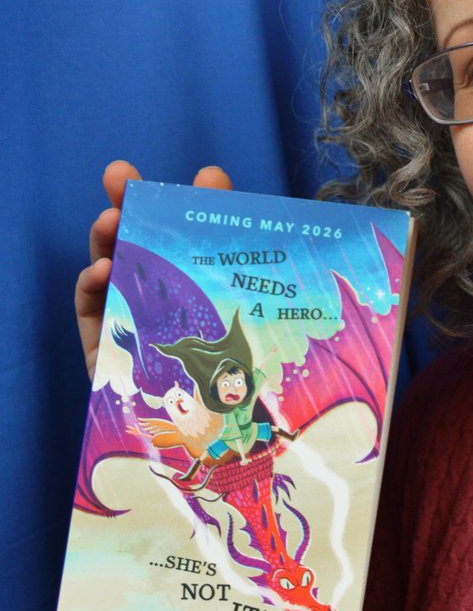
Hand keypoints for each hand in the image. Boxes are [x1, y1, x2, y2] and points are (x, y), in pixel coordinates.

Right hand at [74, 160, 232, 380]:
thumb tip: (213, 176)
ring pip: (110, 272)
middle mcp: (163, 301)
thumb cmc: (235, 376)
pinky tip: (101, 273)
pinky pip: (91, 313)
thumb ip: (229, 243)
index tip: (190, 174)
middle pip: (138, 246)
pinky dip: (91, 287)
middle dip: (126, 206)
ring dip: (105, 241)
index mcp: (198, 288)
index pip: (185, 236)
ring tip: (109, 221)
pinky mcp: (107, 352)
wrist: (223, 436)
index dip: (175, 202)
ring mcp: (133, 324)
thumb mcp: (242, 304)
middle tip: (119, 176)